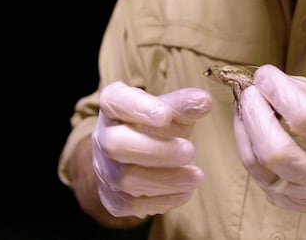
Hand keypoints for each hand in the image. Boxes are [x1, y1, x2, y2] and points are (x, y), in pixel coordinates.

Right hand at [92, 81, 212, 217]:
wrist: (140, 154)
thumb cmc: (155, 125)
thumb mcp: (170, 110)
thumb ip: (184, 105)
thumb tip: (204, 101)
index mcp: (113, 105)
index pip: (115, 101)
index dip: (138, 108)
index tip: (165, 115)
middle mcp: (101, 136)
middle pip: (115, 145)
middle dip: (156, 151)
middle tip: (190, 151)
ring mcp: (103, 169)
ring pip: (124, 179)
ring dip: (166, 179)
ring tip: (196, 176)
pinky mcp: (111, 197)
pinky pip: (129, 204)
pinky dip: (160, 201)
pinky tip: (185, 192)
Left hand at [233, 64, 305, 231]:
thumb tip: (267, 80)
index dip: (279, 91)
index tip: (265, 74)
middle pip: (276, 149)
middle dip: (255, 113)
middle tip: (251, 90)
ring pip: (260, 164)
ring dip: (245, 128)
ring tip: (245, 105)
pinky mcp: (290, 203)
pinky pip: (257, 175)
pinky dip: (247, 145)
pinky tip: (248, 126)